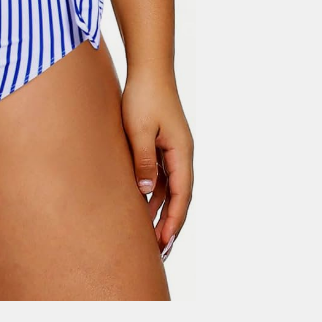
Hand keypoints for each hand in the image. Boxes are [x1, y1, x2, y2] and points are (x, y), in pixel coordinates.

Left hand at [121, 70, 193, 261]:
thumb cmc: (143, 96)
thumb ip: (143, 160)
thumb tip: (145, 192)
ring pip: (169, 188)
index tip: (165, 244)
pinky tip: (141, 206)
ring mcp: (173, 149)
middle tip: (159, 253)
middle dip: (170, 224)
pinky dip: (153, 193)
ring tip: (149, 238)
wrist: (148, 68)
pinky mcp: (162, 144)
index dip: (173, 221)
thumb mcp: (139, 129)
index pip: (181, 195)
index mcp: (181, 153)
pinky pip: (161, 176)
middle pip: (179, 197)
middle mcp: (181, 154)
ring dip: (160, 211)